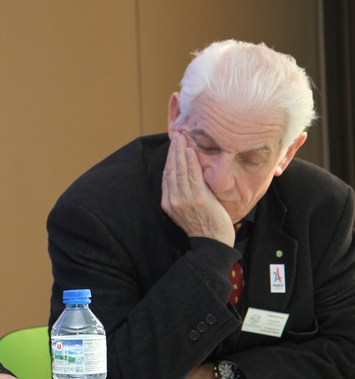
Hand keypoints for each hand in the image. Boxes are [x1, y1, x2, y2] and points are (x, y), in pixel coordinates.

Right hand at [161, 131, 233, 245]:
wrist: (212, 242)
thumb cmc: (203, 226)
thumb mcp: (186, 210)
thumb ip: (183, 194)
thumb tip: (187, 176)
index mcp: (168, 203)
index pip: (166, 175)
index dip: (169, 159)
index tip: (172, 146)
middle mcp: (173, 200)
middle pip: (170, 170)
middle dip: (173, 151)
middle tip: (176, 135)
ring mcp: (185, 199)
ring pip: (179, 170)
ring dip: (180, 151)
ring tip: (182, 138)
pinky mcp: (198, 198)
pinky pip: (192, 175)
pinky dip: (190, 161)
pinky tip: (190, 150)